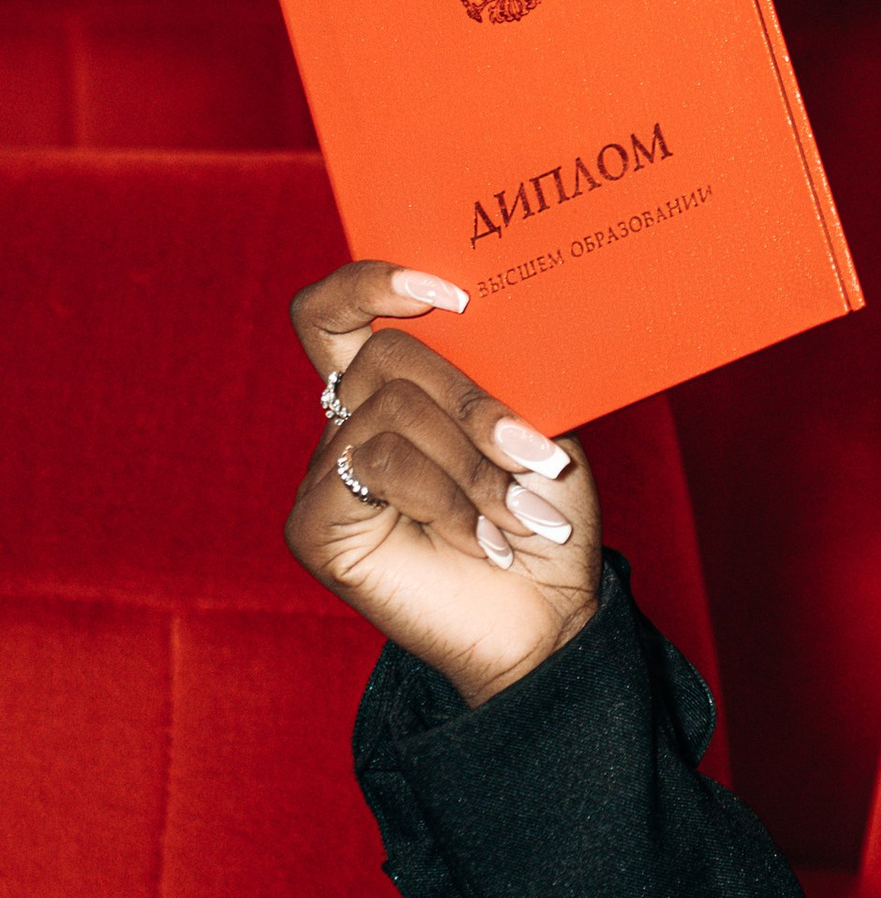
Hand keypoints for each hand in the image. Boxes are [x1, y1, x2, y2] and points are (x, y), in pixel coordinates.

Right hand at [284, 263, 602, 707]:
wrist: (547, 614)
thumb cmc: (541, 513)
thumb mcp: (534, 421)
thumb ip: (495, 367)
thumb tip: (486, 306)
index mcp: (389, 388)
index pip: (333, 312)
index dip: (370, 283)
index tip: (450, 292)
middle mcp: (345, 423)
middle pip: (384, 356)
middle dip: (473, 403)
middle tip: (537, 455)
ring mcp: (325, 475)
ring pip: (389, 413)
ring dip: (473, 465)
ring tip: (519, 515)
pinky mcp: (316, 527)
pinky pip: (377, 469)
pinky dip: (447, 500)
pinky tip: (485, 540)